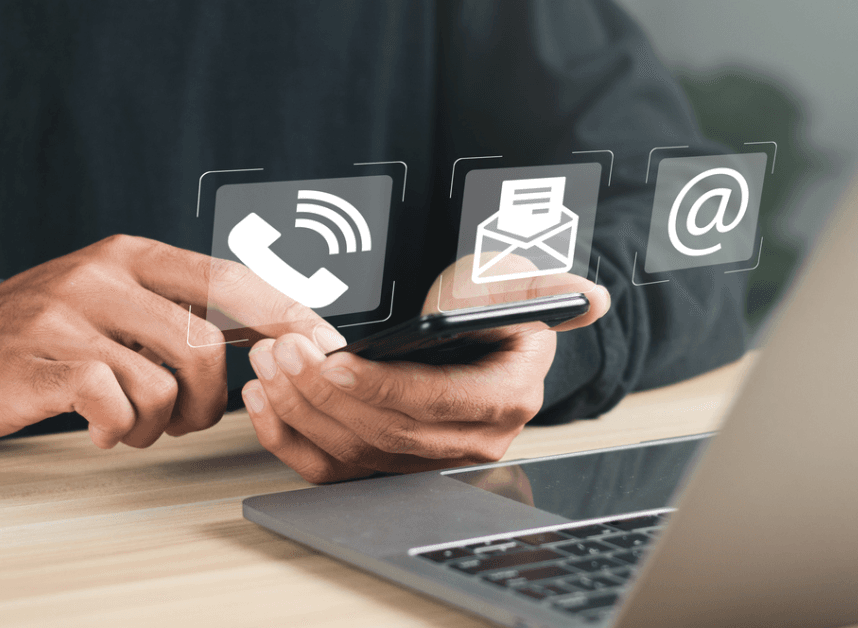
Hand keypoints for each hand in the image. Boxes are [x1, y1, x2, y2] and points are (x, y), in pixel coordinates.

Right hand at [0, 234, 345, 448]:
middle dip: (211, 398)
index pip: (230, 278)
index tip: (325, 342)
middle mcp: (105, 274)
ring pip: (164, 380)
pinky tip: (103, 428)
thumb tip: (278, 330)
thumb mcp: (122, 296)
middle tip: (188, 416)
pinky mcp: (41, 360)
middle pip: (205, 342)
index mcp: (136, 254)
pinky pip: (114, 405)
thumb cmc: (57, 330)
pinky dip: (120, 430)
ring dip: (163, 422)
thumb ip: (185, 306)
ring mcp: (69, 315)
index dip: (285, 312)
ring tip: (137, 423)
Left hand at [241, 255, 609, 482]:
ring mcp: (427, 462)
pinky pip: (333, 469)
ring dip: (302, 410)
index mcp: (506, 401)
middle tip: (284, 348)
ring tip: (270, 360)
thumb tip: (591, 299)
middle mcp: (470, 443)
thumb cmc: (492, 308)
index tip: (333, 358)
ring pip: (354, 454)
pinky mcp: (389, 468)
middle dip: (326, 392)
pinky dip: (292, 438)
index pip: (434, 405)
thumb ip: (540, 289)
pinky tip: (266, 399)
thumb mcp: (516, 287)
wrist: (480, 339)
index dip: (379, 386)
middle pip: (386, 434)